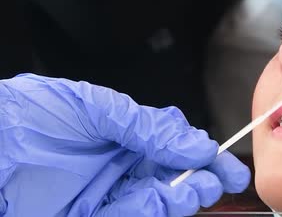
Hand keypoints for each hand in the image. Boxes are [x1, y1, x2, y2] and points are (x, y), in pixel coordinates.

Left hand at [0, 74, 249, 216]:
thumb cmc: (28, 116)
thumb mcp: (93, 107)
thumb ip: (146, 125)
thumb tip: (194, 143)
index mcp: (122, 132)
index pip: (172, 142)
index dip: (201, 151)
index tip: (220, 158)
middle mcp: (118, 164)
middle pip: (170, 173)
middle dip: (200, 175)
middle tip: (221, 178)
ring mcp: (106, 193)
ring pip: (156, 198)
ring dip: (183, 194)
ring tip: (200, 188)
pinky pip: (133, 214)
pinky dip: (156, 208)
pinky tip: (172, 197)